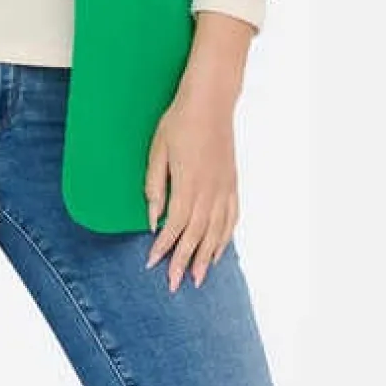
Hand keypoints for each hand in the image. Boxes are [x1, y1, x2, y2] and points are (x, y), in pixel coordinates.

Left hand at [144, 79, 239, 289]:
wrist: (210, 101)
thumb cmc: (179, 122)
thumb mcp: (157, 151)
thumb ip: (154, 187)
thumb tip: (152, 219)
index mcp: (189, 183)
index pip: (176, 225)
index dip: (164, 247)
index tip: (153, 264)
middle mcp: (210, 190)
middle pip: (197, 235)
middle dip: (184, 262)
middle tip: (175, 284)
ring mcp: (224, 188)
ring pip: (217, 231)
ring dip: (206, 257)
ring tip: (197, 278)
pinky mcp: (232, 183)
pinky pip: (231, 218)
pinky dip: (225, 238)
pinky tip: (218, 251)